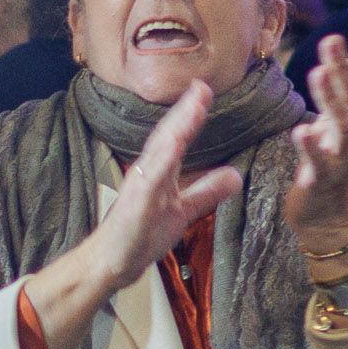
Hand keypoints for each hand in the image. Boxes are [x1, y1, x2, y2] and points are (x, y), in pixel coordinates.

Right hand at [22, 82, 240, 337]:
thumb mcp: (184, 210)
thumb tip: (235, 175)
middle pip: (169, 134)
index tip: (206, 90)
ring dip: (177, 126)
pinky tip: (173, 145)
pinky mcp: (136, 204)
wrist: (112, 263)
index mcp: (160, 170)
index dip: (192, 113)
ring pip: (160, 150)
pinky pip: (150, 180)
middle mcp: (148, 171)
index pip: (178, 136)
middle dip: (186, 110)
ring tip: (194, 105)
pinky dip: (161, 162)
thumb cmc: (142, 235)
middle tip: (203, 86)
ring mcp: (140, 186)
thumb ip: (206, 191)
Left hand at [286, 32, 347, 254]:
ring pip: (340, 126)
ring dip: (330, 99)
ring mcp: (339, 160)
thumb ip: (344, 95)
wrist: (328, 219)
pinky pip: (316, 163)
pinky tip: (301, 131)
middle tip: (332, 40)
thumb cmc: (328, 166)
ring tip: (319, 73)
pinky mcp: (320, 180)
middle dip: (344, 70)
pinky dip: (310, 147)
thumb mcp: (337, 127)